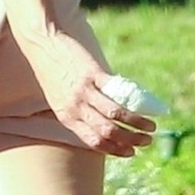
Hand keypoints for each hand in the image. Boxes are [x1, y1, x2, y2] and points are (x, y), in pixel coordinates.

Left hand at [31, 29, 153, 155]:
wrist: (43, 42)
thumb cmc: (51, 70)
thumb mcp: (59, 97)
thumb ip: (77, 109)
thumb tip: (103, 118)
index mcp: (66, 117)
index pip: (93, 141)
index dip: (115, 150)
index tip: (131, 153)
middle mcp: (74, 108)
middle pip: (107, 132)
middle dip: (130, 141)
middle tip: (146, 141)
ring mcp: (84, 91)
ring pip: (114, 115)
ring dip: (136, 124)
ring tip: (151, 127)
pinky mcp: (93, 74)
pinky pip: (115, 93)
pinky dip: (132, 104)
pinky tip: (144, 107)